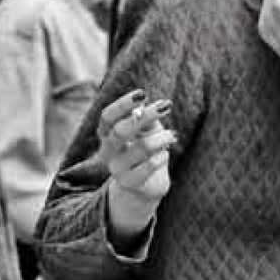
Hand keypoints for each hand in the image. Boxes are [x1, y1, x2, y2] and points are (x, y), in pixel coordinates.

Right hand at [97, 90, 175, 242]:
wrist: (147, 185)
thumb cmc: (146, 150)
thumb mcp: (146, 130)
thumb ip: (145, 118)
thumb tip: (148, 106)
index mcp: (106, 134)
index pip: (107, 116)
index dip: (123, 104)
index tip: (143, 94)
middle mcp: (107, 151)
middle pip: (121, 130)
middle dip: (146, 115)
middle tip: (166, 106)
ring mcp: (116, 169)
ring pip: (142, 147)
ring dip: (162, 137)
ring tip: (173, 135)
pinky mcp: (130, 183)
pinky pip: (150, 165)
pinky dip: (162, 155)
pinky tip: (165, 154)